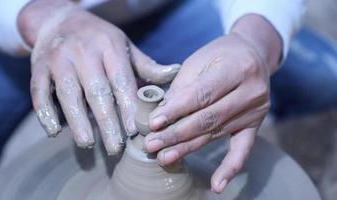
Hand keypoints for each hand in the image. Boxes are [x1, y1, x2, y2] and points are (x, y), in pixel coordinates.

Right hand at [18, 0, 179, 153]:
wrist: (60, 19)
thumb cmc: (99, 39)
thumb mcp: (124, 46)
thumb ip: (146, 65)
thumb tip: (175, 73)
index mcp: (109, 46)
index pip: (121, 81)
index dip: (128, 108)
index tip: (134, 132)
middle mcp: (83, 51)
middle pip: (96, 91)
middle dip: (107, 122)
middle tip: (116, 148)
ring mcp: (58, 58)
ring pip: (68, 94)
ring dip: (78, 121)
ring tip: (88, 143)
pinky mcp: (38, 66)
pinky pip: (39, 92)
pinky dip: (45, 113)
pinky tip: (54, 132)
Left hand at [143, 15, 281, 191]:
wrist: (252, 54)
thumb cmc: (220, 55)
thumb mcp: (199, 60)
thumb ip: (182, 87)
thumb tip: (161, 115)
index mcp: (236, 67)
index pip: (201, 95)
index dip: (176, 111)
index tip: (154, 124)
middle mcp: (251, 91)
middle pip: (207, 118)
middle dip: (176, 134)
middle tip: (152, 145)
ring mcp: (256, 110)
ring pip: (216, 133)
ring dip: (188, 148)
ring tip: (164, 157)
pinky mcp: (255, 124)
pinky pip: (243, 149)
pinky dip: (230, 168)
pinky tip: (217, 186)